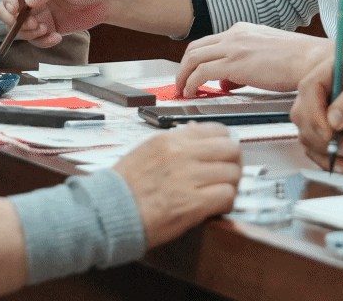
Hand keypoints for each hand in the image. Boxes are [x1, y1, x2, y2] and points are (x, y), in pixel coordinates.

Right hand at [0, 0, 111, 45]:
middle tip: (32, 24)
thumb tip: (28, 1)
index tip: (14, 10)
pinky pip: (34, 39)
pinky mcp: (46, 27)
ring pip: (17, 27)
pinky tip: (56, 38)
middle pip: (6, 9)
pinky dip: (41, 42)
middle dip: (13, 20)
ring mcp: (38, 12)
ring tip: (46, 30)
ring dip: (27, 33)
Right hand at [113, 124, 241, 246]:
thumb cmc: (123, 186)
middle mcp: (181, 154)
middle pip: (230, 149)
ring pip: (232, 172)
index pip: (216, 130)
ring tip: (222, 192)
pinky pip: (227, 195)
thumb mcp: (145, 150)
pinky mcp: (193, 203)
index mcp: (169, 139)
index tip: (225, 152)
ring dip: (232, 184)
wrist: (109, 212)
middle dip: (234, 162)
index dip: (226, 142)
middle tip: (228, 173)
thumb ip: (173, 141)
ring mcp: (188, 178)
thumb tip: (195, 131)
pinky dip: (227, 201)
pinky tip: (217, 206)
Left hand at [176, 23, 334, 95]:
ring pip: (193, 57)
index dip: (197, 59)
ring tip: (182, 90)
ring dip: (183, 75)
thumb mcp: (266, 58)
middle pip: (195, 47)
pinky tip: (192, 93)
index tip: (192, 74)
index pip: (210, 42)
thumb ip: (244, 68)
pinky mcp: (235, 63)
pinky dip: (191, 83)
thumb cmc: (299, 62)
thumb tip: (227, 82)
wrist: (313, 60)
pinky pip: (201, 72)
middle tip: (181, 82)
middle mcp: (235, 34)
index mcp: (243, 30)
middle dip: (183, 66)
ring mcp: (234, 47)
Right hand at [292, 53, 342, 172]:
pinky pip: (311, 150)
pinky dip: (327, 160)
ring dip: (330, 149)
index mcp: (337, 70)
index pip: (310, 86)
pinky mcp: (320, 134)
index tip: (330, 132)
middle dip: (324, 136)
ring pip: (305, 133)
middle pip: (302, 112)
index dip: (314, 110)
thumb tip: (331, 117)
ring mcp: (319, 113)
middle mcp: (324, 90)